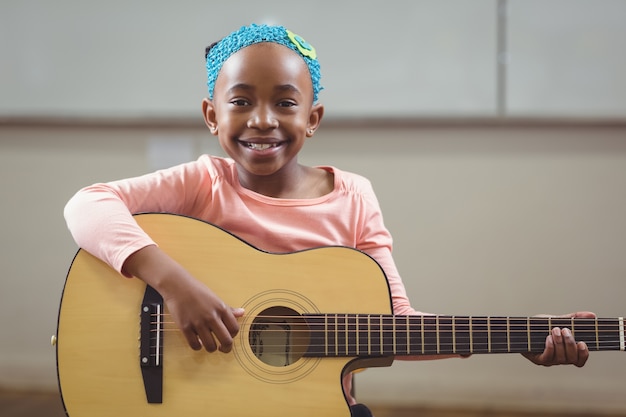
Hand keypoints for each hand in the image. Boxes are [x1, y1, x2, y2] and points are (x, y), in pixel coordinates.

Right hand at [123, 245, 243, 352]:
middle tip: (222, 348)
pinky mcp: (185, 327)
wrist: (177, 286)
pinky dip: (197, 347)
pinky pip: (194, 345)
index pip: (235, 329)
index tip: (228, 337)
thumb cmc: (197, 291)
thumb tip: (242, 313)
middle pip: (226, 341)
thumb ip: (228, 309)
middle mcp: (211, 316)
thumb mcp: (216, 298)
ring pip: (210, 346)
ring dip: (211, 348)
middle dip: (226, 348)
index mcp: (221, 308)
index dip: (233, 336)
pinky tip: (197, 341)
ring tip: (208, 343)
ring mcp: (198, 322)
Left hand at [522, 311, 595, 366]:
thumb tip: (592, 315)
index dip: (584, 355)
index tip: (582, 343)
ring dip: (560, 343)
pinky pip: (547, 358)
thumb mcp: (558, 320)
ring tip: (555, 330)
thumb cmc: (540, 327)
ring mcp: (549, 360)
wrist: (521, 328)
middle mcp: (559, 359)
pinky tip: (548, 338)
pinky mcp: (538, 359)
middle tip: (565, 330)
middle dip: (570, 343)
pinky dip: (550, 348)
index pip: (580, 360)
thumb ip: (574, 318)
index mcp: (567, 351)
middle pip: (571, 359)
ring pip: (560, 359)